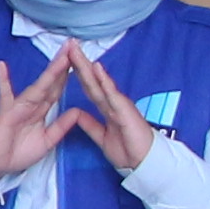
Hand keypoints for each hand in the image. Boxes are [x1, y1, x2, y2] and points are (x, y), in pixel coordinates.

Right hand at [0, 51, 82, 178]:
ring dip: (48, 72)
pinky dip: (2, 81)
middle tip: (73, 47)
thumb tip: (77, 111)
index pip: (57, 89)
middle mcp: (31, 104)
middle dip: (62, 66)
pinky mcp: (5, 113)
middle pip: (50, 82)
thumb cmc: (19, 152)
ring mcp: (18, 106)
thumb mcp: (47, 140)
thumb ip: (61, 126)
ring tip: (60, 56)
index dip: (69, 76)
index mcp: (41, 110)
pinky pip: (4, 95)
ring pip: (37, 87)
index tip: (81, 61)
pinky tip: (2, 66)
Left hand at [65, 49, 162, 173]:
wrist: (144, 163)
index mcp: (106, 108)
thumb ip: (90, 124)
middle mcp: (112, 102)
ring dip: (88, 67)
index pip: (89, 87)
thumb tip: (77, 113)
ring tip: (77, 51)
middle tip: (68, 45)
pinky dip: (104, 81)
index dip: (77, 74)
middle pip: (92, 80)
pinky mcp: (125, 110)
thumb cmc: (128, 150)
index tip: (65, 60)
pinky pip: (112, 94)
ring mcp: (119, 104)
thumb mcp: (101, 137)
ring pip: (100, 82)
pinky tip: (96, 68)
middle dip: (79, 63)